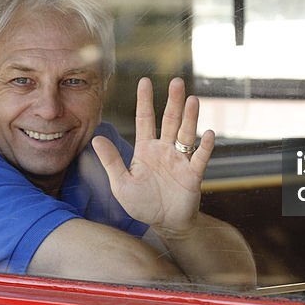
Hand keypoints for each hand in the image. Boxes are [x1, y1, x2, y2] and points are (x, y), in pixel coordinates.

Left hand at [92, 77, 214, 236]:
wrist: (165, 223)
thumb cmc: (142, 204)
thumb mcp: (121, 184)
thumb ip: (111, 161)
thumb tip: (96, 138)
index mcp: (146, 149)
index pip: (145, 119)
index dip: (145, 101)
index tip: (145, 81)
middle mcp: (165, 150)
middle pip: (170, 120)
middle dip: (173, 101)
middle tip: (176, 81)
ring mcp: (180, 160)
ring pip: (186, 134)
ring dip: (190, 117)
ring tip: (193, 100)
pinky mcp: (193, 174)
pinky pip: (200, 158)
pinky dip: (205, 146)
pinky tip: (208, 133)